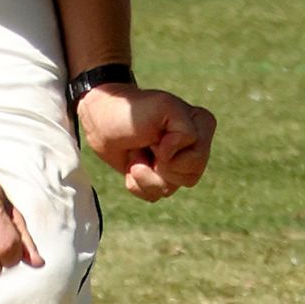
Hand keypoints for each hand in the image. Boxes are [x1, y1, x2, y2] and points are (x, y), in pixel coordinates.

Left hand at [76, 86, 216, 201]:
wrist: (102, 120)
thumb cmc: (132, 112)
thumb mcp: (164, 107)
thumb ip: (184, 131)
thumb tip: (170, 161)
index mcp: (202, 126)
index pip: (196, 160)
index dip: (169, 151)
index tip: (156, 132)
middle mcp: (194, 147)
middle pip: (187, 179)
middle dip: (158, 165)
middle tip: (146, 143)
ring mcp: (177, 165)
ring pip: (168, 190)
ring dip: (144, 173)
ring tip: (137, 152)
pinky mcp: (158, 178)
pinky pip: (154, 196)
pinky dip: (136, 183)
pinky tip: (132, 164)